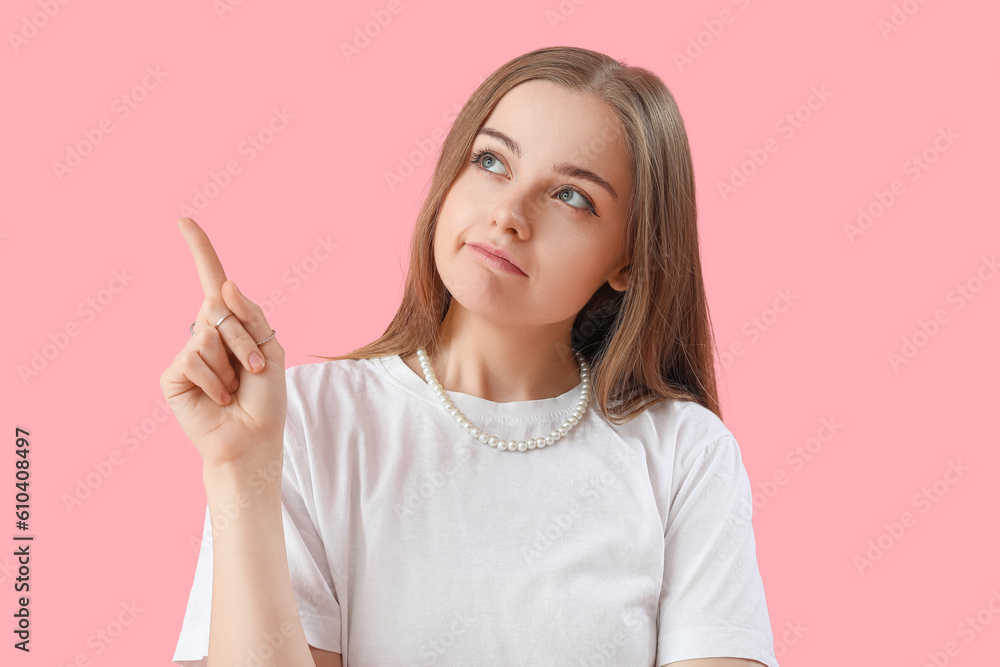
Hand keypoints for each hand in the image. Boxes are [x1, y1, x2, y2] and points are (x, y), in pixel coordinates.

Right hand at [160, 217, 286, 469]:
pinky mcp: (173, 375)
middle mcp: (205, 333)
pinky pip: (194, 358)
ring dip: (233, 362)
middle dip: (244, 339)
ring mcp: (187, 352)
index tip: (185, 221)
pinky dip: (215, 380)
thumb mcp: (270, 349)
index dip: (200, 250)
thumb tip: (224, 285)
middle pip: (219, 308)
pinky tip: (219, 398)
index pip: (213, 281)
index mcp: (230, 325)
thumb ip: (250, 315)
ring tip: (236, 387)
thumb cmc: (265, 398)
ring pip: (208, 333)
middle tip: (253, 371)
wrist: (253, 439)